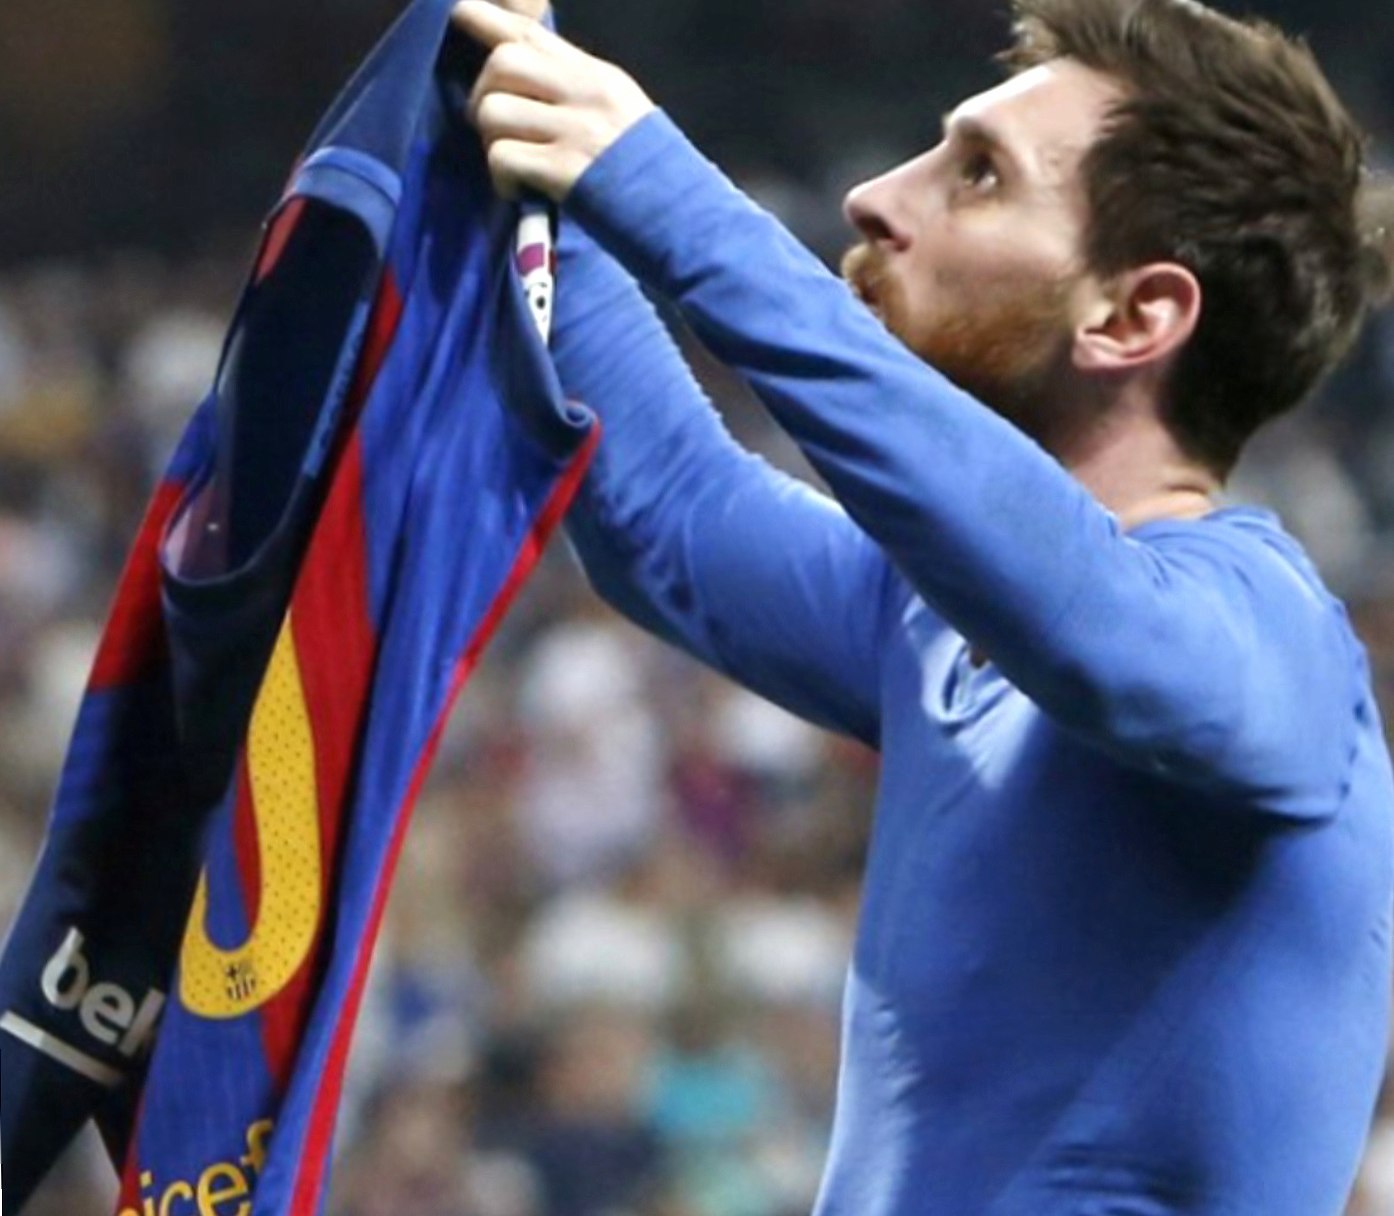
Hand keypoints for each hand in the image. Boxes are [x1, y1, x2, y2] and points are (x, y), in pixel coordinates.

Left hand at [452, 0, 655, 202]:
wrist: (685, 220)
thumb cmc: (648, 174)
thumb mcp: (620, 112)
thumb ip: (574, 89)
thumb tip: (518, 72)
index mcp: (596, 76)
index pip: (529, 30)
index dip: (482, 18)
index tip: (456, 13)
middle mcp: (586, 93)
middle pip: (502, 62)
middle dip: (481, 95)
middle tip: (494, 128)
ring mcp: (576, 130)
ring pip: (494, 111)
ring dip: (490, 142)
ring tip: (513, 165)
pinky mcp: (565, 170)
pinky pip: (502, 157)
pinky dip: (502, 179)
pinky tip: (521, 191)